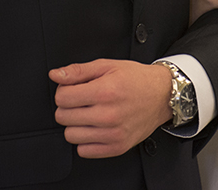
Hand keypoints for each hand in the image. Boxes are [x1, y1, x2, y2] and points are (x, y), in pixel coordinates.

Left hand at [50, 59, 171, 158]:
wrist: (162, 95)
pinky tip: (94, 127)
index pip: (62, 97)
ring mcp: (113, 134)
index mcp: (105, 91)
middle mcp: (108, 114)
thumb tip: (55, 75)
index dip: (63, 91)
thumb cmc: (136, 79)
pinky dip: (85, 140)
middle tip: (81, 100)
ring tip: (88, 114)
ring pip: (70, 135)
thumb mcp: (107, 66)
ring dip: (75, 124)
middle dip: (67, 106)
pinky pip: (84, 151)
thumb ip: (78, 71)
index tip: (72, 89)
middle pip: (63, 116)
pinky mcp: (117, 147)